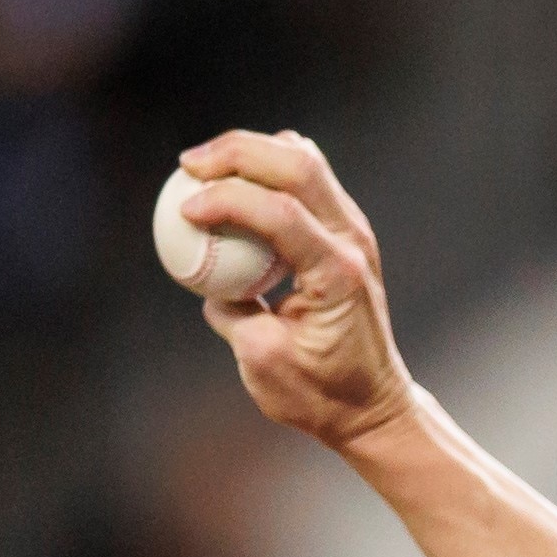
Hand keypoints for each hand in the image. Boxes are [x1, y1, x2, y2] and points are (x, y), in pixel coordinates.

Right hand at [177, 130, 420, 452]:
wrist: (371, 404)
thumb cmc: (320, 393)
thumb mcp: (262, 362)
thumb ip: (230, 313)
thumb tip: (205, 278)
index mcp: (337, 273)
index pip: (281, 212)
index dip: (227, 200)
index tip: (184, 209)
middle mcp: (353, 240)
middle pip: (298, 164)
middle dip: (236, 152)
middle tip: (188, 164)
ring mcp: (354, 230)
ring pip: (306, 160)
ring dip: (253, 152)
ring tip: (205, 167)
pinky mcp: (344, 231)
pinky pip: (307, 179)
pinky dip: (267, 168)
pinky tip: (232, 182)